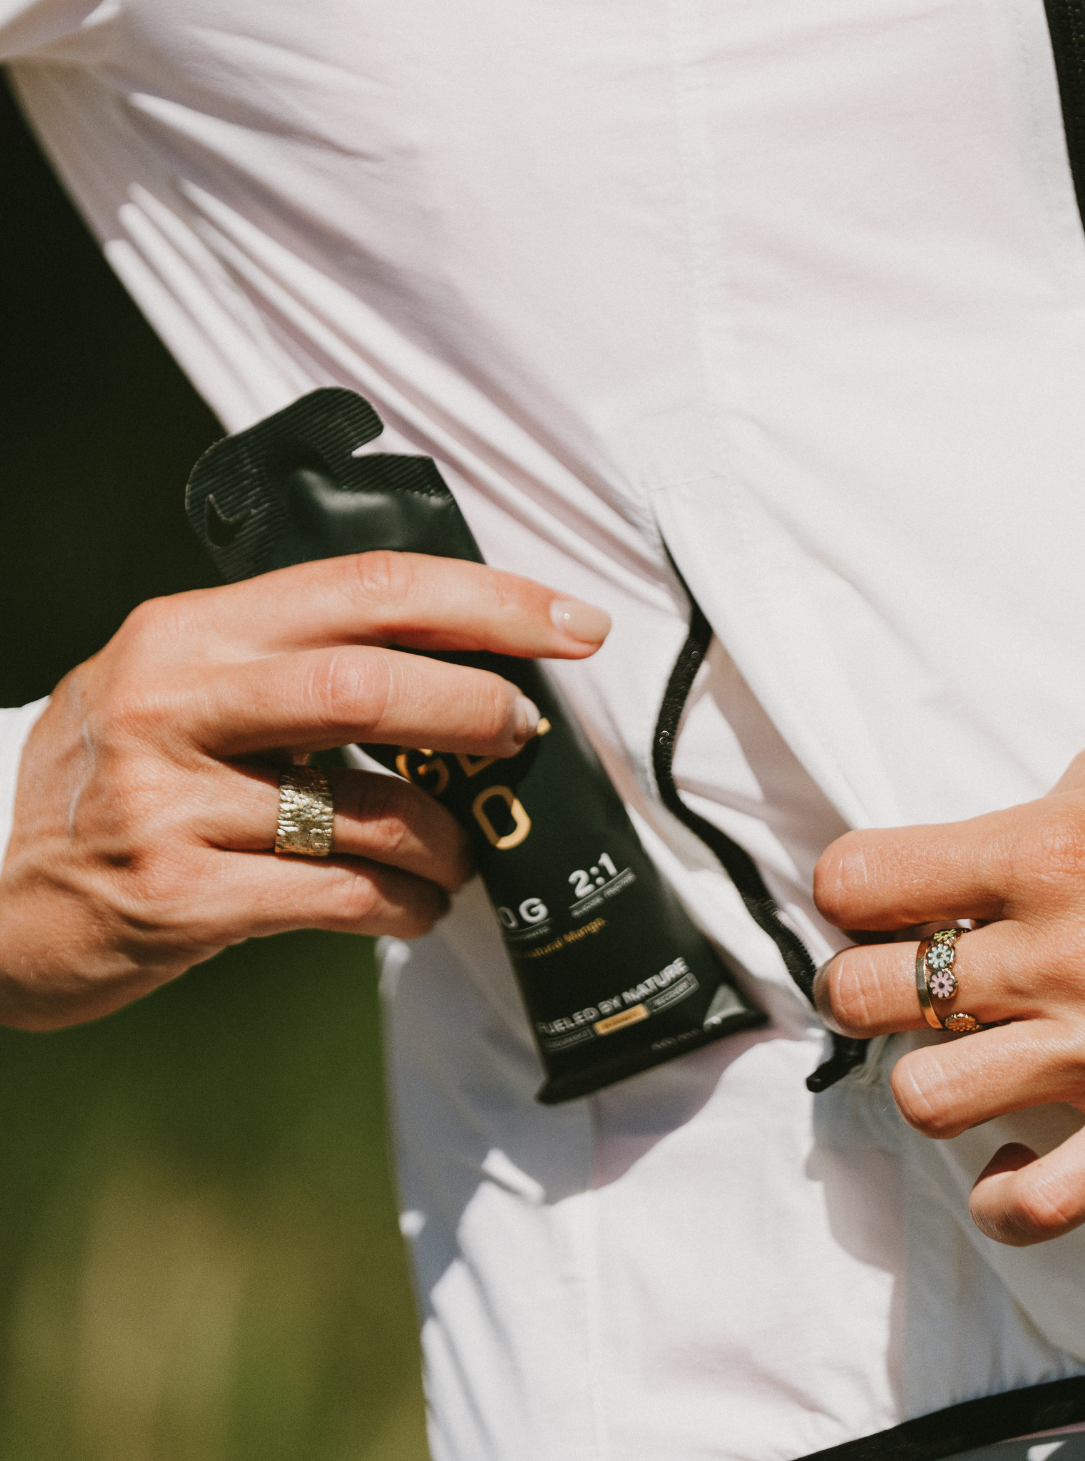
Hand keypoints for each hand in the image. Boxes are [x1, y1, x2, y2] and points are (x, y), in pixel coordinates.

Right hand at [0, 552, 609, 1029]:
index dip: (483, 601)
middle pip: (367, 685)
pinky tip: (413, 904)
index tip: (567, 621)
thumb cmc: (109, 782)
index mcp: (188, 631)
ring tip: (462, 850)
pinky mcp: (178, 896)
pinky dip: (400, 903)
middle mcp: (173, 701)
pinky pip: (334, 893)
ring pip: (364, 806)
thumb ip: (279, 661)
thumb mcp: (168, 685)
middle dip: (474, 709)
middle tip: (525, 731)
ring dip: (445, 835)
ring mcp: (170, 801)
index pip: (362, 588)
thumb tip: (451, 657)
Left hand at [813, 737, 1084, 1244]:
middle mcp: (1056, 951)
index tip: (866, 903)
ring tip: (957, 1063)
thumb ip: (1032, 820)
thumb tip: (969, 861)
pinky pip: (1048, 1201)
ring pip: (929, 1097)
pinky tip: (1010, 1169)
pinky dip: (1007, 1201)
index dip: (847, 893)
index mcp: (1041, 852)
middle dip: (858, 988)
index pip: (862, 879)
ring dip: (926, 1082)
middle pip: (867, 993)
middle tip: (889, 984)